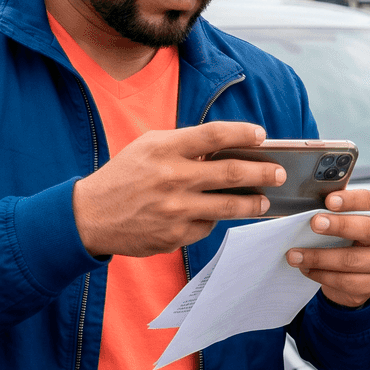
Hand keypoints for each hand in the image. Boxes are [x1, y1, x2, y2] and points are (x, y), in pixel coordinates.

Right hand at [73, 121, 283, 257]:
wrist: (90, 217)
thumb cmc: (124, 176)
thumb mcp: (148, 148)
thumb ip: (184, 145)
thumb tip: (227, 149)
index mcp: (164, 149)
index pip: (215, 135)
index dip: (244, 133)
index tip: (262, 135)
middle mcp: (172, 179)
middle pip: (231, 173)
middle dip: (263, 172)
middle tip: (279, 173)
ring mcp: (175, 210)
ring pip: (229, 207)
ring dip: (253, 204)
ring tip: (264, 201)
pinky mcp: (174, 236)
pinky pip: (207, 227)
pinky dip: (214, 220)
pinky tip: (216, 216)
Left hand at [285, 189, 369, 307]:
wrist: (361, 272)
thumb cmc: (350, 237)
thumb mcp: (347, 219)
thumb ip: (333, 210)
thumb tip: (306, 203)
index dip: (351, 200)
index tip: (329, 200)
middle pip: (368, 229)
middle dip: (339, 226)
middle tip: (314, 223)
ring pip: (351, 260)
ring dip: (319, 257)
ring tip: (295, 255)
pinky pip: (345, 281)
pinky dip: (322, 275)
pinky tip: (306, 269)